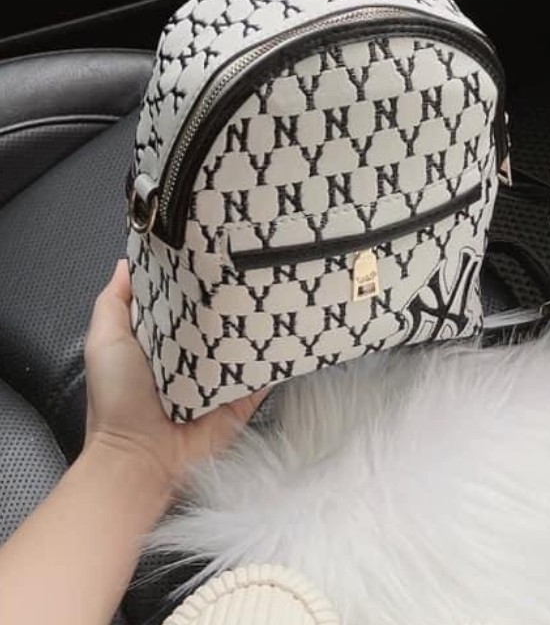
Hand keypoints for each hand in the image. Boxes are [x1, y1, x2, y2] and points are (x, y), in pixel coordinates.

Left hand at [84, 262, 264, 496]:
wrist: (141, 456)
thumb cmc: (117, 399)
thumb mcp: (105, 341)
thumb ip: (114, 302)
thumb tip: (128, 261)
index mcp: (164, 337)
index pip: (184, 297)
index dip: (196, 274)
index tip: (214, 244)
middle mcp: (195, 352)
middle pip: (219, 314)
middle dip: (234, 292)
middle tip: (256, 258)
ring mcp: (222, 373)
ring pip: (247, 338)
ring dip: (261, 318)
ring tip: (282, 284)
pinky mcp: (243, 393)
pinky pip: (265, 369)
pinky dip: (279, 352)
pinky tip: (293, 325)